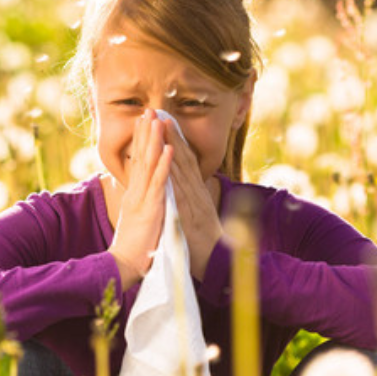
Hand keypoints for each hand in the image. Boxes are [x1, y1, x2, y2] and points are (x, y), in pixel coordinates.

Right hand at [109, 109, 173, 289]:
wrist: (125, 266)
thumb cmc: (134, 247)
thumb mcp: (137, 220)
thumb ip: (140, 204)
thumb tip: (141, 195)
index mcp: (134, 194)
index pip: (137, 162)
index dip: (141, 141)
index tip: (144, 122)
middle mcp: (136, 192)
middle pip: (141, 157)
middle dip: (145, 133)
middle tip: (148, 110)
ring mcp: (142, 199)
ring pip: (149, 164)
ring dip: (154, 141)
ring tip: (158, 120)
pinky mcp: (151, 208)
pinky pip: (159, 183)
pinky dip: (164, 164)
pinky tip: (169, 149)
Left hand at [162, 118, 222, 280]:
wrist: (217, 263)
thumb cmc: (204, 241)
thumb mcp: (197, 214)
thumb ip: (192, 198)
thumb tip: (186, 185)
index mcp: (196, 192)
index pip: (184, 161)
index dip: (174, 140)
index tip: (164, 120)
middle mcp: (196, 192)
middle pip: (182, 158)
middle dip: (171, 134)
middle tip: (160, 112)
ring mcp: (194, 201)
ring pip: (181, 169)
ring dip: (171, 146)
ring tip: (161, 125)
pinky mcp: (190, 215)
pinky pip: (180, 192)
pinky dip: (174, 175)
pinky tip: (168, 160)